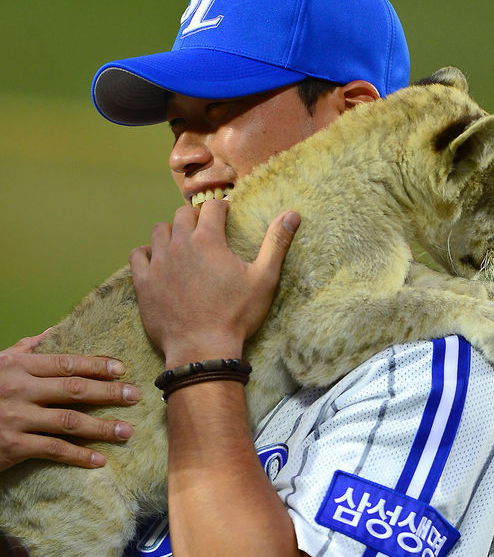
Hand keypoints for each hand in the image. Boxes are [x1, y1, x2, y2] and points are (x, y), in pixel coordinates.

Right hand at [0, 332, 139, 470]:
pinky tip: (99, 460)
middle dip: (108, 392)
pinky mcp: (13, 446)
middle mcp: (19, 389)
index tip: (121, 369)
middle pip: (74, 389)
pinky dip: (79, 455)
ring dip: (102, 427)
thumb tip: (51, 332)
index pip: (66, 363)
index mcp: (17, 366)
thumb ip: (24, 350)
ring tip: (126, 432)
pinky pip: (53, 450)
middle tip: (134, 396)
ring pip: (69, 421)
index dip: (96, 366)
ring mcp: (17, 418)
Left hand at [129, 200, 299, 365]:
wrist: (202, 350)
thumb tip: (293, 214)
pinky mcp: (144, 282)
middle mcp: (180, 245)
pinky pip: (137, 255)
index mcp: (208, 240)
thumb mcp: (264, 279)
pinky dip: (146, 253)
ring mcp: (159, 263)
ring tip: (181, 245)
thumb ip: (276, 244)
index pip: (212, 207)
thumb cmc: (236, 316)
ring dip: (171, 232)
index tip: (226, 215)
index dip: (221, 208)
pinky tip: (157, 261)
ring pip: (159, 231)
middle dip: (195, 218)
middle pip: (183, 215)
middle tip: (205, 232)